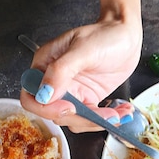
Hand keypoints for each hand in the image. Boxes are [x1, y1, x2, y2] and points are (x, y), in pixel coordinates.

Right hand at [19, 16, 141, 131]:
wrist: (126, 37)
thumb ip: (61, 71)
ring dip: (95, 122)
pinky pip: (89, 119)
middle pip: (53, 114)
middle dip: (79, 118)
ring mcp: (72, 93)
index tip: (69, 108)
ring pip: (73, 120)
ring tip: (117, 114)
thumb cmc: (104, 35)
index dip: (47, 108)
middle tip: (103, 115)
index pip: (31, 97)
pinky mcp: (87, 100)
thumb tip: (44, 94)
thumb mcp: (82, 49)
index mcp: (44, 66)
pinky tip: (120, 113)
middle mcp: (55, 82)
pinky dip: (105, 120)